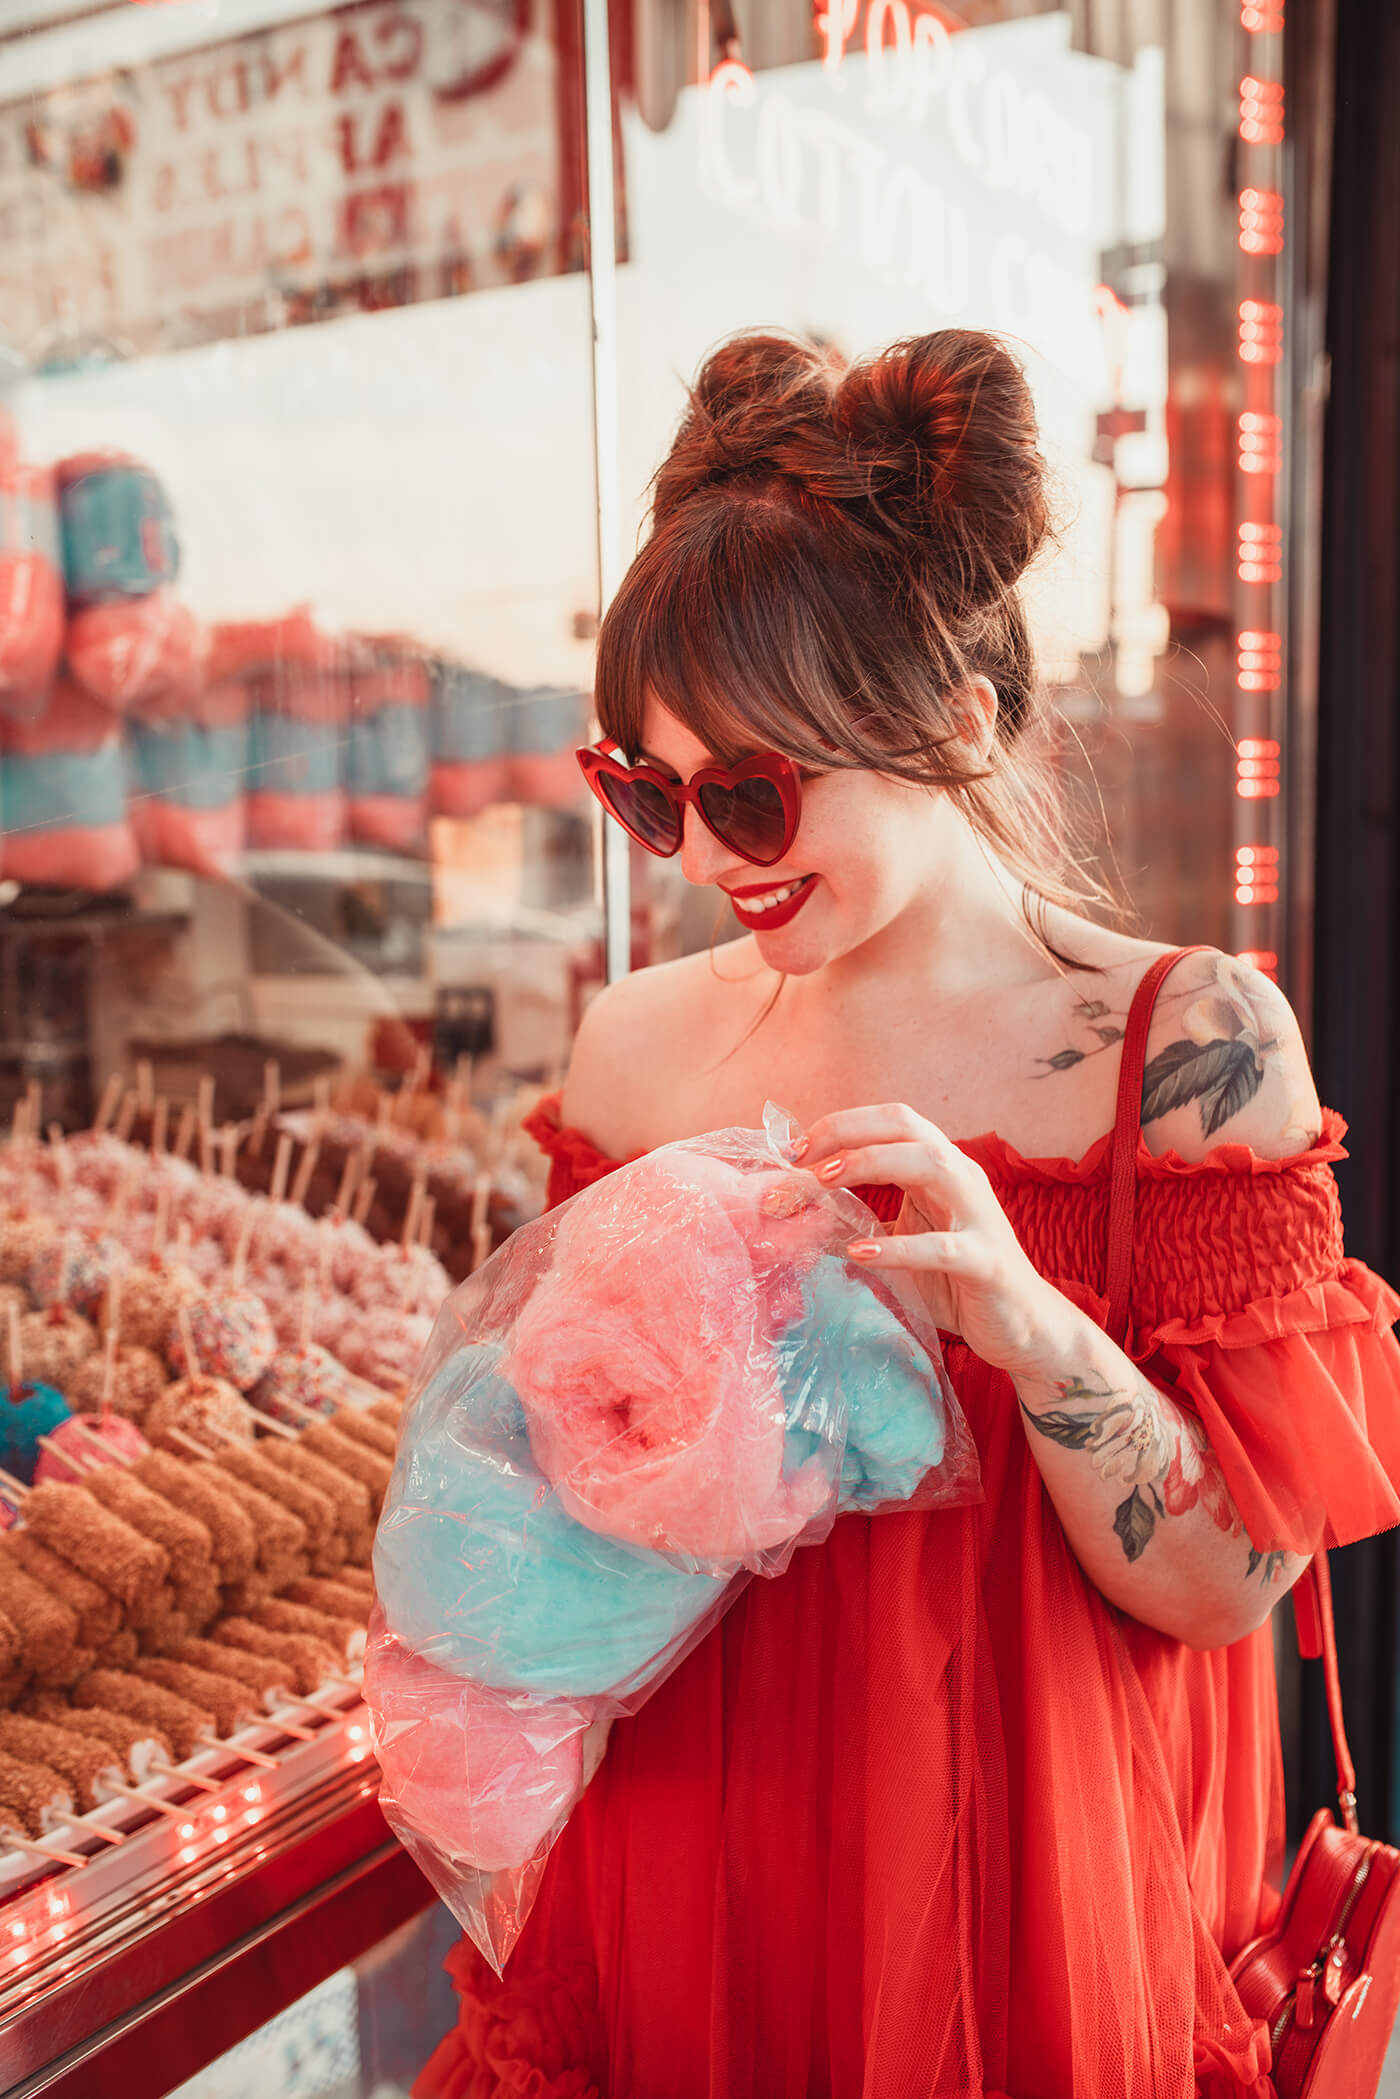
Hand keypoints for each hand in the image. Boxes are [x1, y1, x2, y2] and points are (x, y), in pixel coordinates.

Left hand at [798, 1103, 1068, 1377]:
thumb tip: (796, 1221)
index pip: (890, 1122)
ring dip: (872, 1164)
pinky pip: (942, 1248)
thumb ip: (859, 1227)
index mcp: (940, 1169)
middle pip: (906, 1128)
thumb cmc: (956, 1282)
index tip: (793, 1150)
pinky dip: (898, 1248)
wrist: (1021, 1326)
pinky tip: (860, 1254)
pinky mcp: (988, 1261)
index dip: (841, 1125)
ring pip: (932, 1164)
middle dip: (848, 1133)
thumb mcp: (900, 1245)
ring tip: (823, 1182)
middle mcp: (962, 1178)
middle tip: (798, 1159)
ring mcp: (979, 1216)